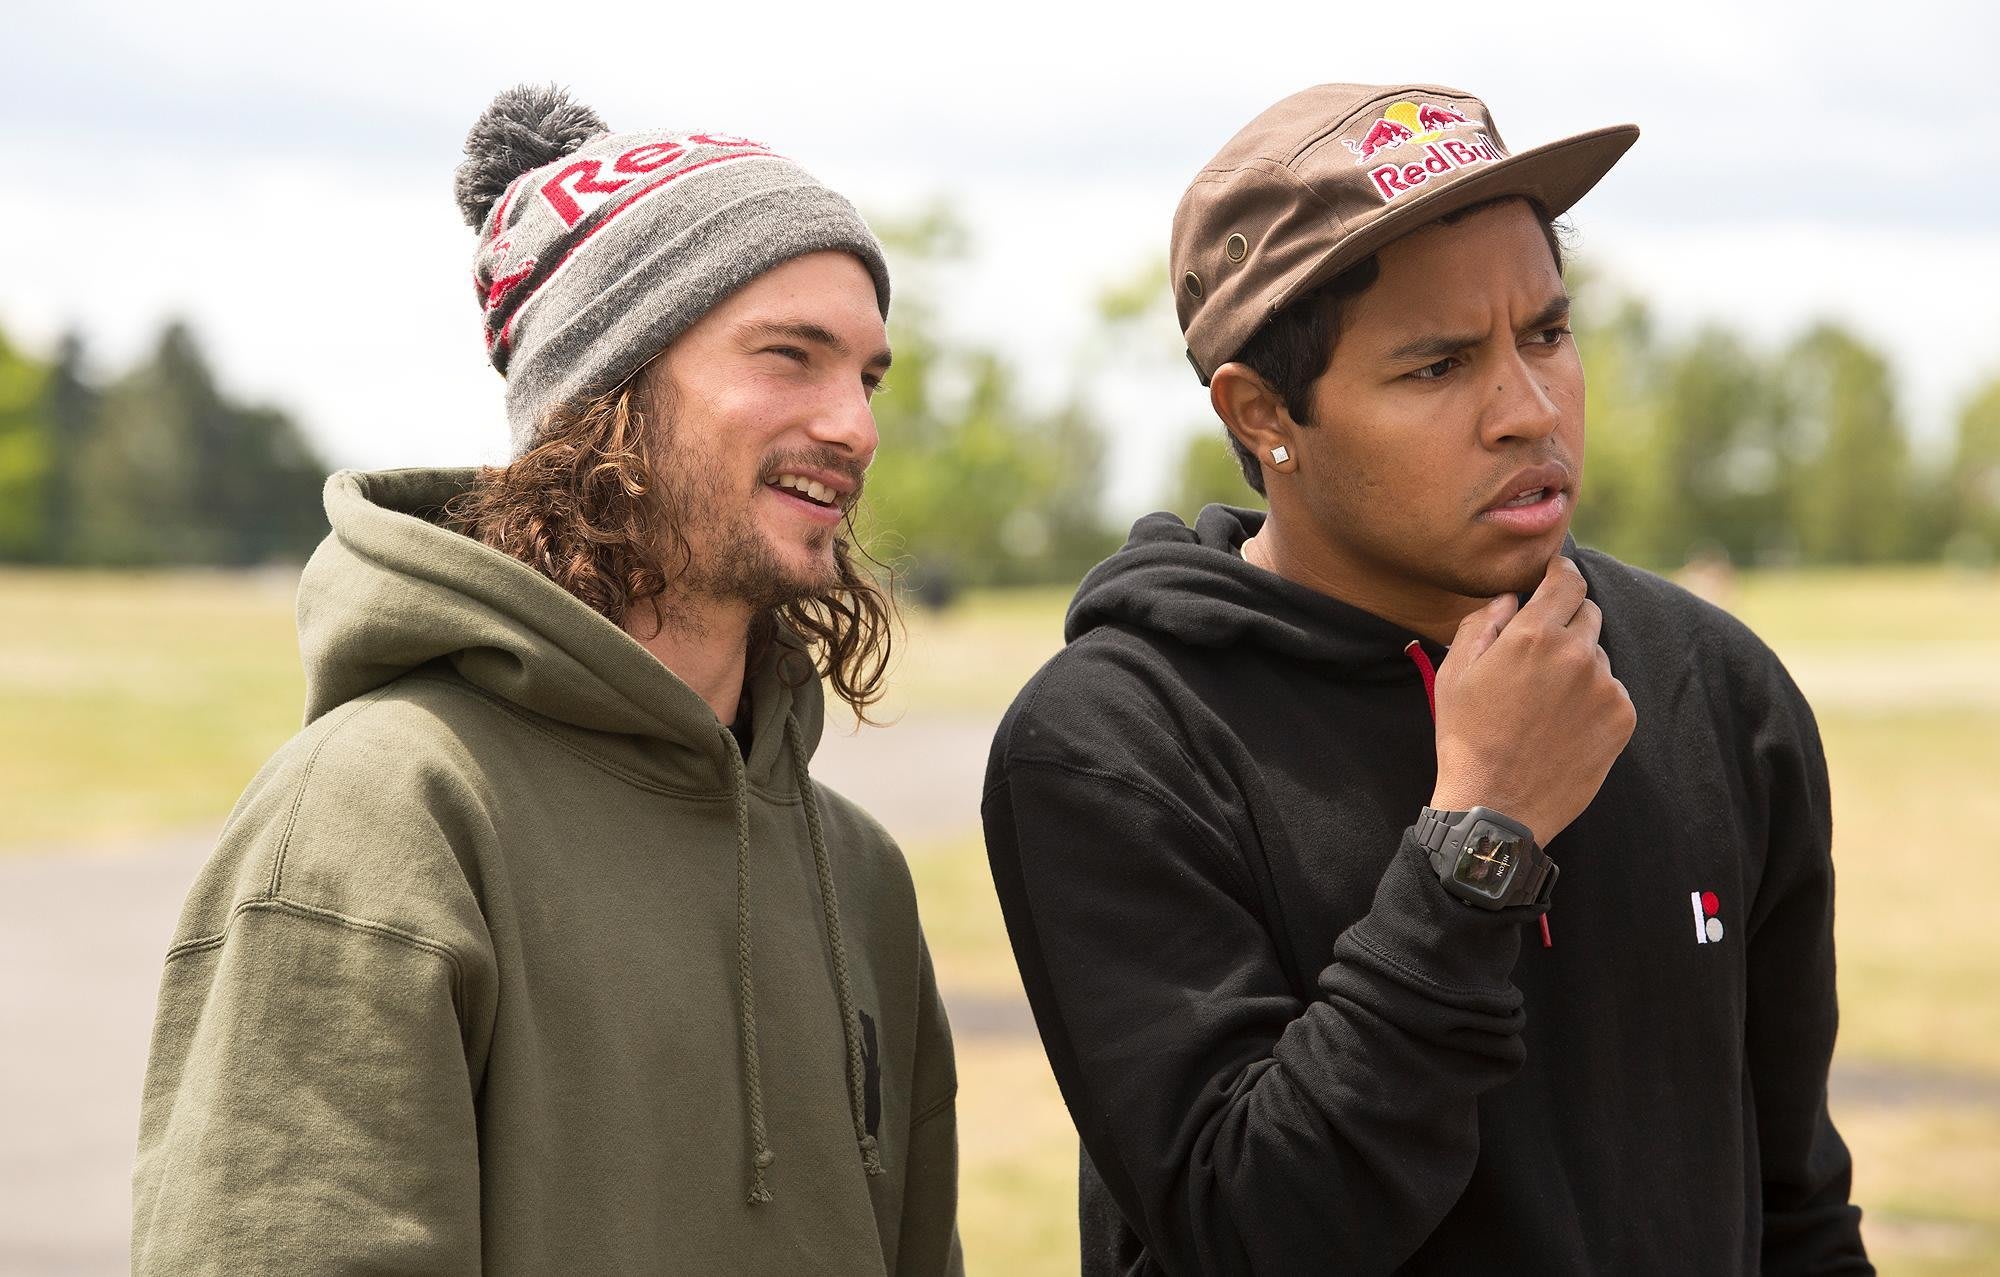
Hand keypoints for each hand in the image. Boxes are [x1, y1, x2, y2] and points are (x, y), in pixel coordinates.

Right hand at [1428, 555, 1635, 844]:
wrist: (1497, 805)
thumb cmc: (1467, 738)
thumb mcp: (1454, 672)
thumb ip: (1483, 622)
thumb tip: (1511, 599)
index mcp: (1533, 635)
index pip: (1567, 579)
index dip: (1561, 572)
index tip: (1556, 576)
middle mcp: (1576, 653)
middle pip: (1587, 613)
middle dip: (1565, 622)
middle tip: (1538, 655)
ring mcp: (1604, 686)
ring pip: (1598, 655)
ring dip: (1578, 664)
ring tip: (1545, 702)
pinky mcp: (1622, 717)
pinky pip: (1611, 690)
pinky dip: (1592, 698)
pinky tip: (1563, 724)